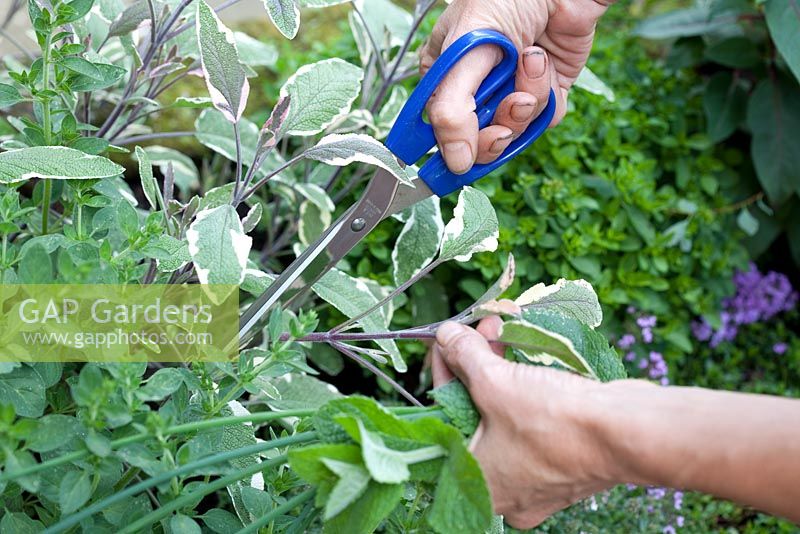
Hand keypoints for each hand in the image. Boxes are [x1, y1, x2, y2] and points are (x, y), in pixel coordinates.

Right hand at [421, 0, 613, 173]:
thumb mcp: (466, 49)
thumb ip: (454, 109)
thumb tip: (455, 162)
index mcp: (444, 77)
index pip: (439, 129)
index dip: (451, 147)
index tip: (458, 163)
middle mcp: (475, 89)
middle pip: (478, 141)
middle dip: (498, 126)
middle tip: (512, 103)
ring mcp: (510, 92)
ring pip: (514, 133)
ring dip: (527, 102)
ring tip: (531, 62)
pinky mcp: (544, 94)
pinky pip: (543, 122)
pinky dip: (549, 99)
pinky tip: (545, 62)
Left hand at [431, 318, 618, 527]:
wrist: (628, 434)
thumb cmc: (555, 421)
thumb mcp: (496, 382)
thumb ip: (464, 356)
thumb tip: (445, 335)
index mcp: (478, 479)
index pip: (443, 413)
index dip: (445, 368)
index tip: (447, 337)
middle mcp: (506, 488)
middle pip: (474, 413)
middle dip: (477, 364)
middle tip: (484, 329)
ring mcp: (538, 479)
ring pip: (505, 414)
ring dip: (502, 370)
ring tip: (505, 331)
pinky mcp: (565, 463)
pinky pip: (534, 421)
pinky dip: (527, 389)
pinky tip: (528, 355)